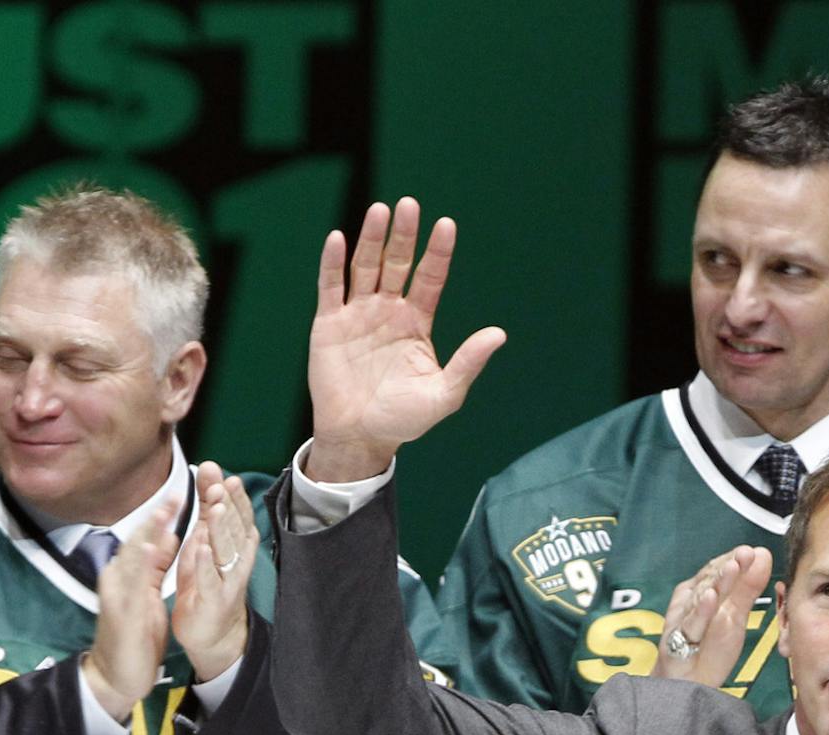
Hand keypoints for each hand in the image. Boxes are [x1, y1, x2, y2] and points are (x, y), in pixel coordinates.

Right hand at [82, 496, 176, 722]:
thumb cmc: (135, 635)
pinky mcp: (121, 611)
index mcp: (130, 574)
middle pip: (139, 540)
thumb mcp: (149, 594)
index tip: (183, 493)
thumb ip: (154, 567)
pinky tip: (151, 548)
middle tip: (178, 491)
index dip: (164, 517)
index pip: (148, 539)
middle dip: (158, 516)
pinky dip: (142, 564)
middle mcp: (119, 577)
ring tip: (164, 509)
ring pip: (133, 555)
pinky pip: (133, 584)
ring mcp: (117, 593)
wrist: (115, 675)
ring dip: (149, 531)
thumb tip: (167, 537)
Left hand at [172, 462, 257, 681]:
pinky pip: (212, 579)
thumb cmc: (207, 585)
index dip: (232, 496)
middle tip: (223, 483)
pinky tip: (201, 546)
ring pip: (227, 551)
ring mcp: (228, 581)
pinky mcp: (215, 600)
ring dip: (223, 529)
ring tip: (217, 508)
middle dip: (230, 505)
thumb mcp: (206, 544)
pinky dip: (207, 563)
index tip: (223, 474)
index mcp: (234, 546)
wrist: (213, 634)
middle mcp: (236, 561)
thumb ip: (209, 513)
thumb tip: (212, 476)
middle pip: (235, 529)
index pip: (237, 516)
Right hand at [305, 197, 506, 481]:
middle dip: (404, 236)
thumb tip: (499, 334)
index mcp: (417, 323)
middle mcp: (388, 311)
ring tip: (381, 210)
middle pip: (397, 264)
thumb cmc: (404, 419)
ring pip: (365, 267)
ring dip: (372, 239)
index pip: (430, 278)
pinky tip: (339, 238)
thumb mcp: (445, 394)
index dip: (437, 253)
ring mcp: (358, 314)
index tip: (446, 225)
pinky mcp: (329, 323)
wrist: (361, 436)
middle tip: (411, 205)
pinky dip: (333, 263)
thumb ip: (468, 362)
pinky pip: (330, 287)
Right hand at [653, 545, 773, 686]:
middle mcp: (692, 600)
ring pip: (702, 597)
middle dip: (729, 566)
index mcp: (704, 591)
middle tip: (746, 553)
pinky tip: (711, 598)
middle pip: (711, 579)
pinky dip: (701, 610)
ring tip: (733, 567)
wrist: (689, 684)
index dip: (736, 559)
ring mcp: (684, 618)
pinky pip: (692, 623)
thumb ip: (748, 587)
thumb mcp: (735, 616)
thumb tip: (763, 555)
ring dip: (718, 582)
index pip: (720, 569)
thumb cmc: (708, 648)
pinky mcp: (677, 639)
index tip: (753, 551)